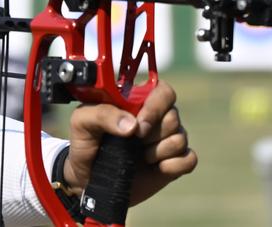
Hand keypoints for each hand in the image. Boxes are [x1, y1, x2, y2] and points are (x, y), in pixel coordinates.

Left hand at [63, 82, 196, 205]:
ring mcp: (165, 140)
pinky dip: (173, 166)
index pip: (163, 91)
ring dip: (158, 151)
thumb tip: (132, 125)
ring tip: (139, 156)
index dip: (156, 107)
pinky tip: (155, 168)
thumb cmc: (85, 144)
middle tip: (134, 142)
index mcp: (137, 102)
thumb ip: (103, 114)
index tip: (139, 125)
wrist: (87, 179)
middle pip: (173, 116)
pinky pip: (189, 159)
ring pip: (181, 138)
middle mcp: (156, 118)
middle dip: (153, 133)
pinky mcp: (172, 163)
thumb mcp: (82, 122)